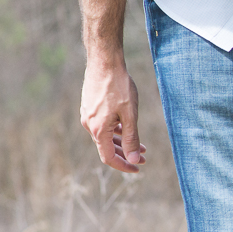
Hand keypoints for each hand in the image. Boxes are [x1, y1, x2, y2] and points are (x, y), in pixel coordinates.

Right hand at [80, 58, 146, 172]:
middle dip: (126, 155)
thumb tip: (134, 160)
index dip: (124, 166)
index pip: (108, 157)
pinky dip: (116, 131)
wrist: (104, 62)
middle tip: (144, 158)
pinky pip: (103, 125)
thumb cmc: (119, 87)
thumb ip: (131, 138)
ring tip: (141, 146)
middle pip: (107, 148)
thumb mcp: (130, 115)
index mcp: (98, 130)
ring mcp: (88, 116)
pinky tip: (127, 130)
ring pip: (105, 136)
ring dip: (122, 143)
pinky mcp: (90, 107)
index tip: (138, 168)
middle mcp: (89, 125)